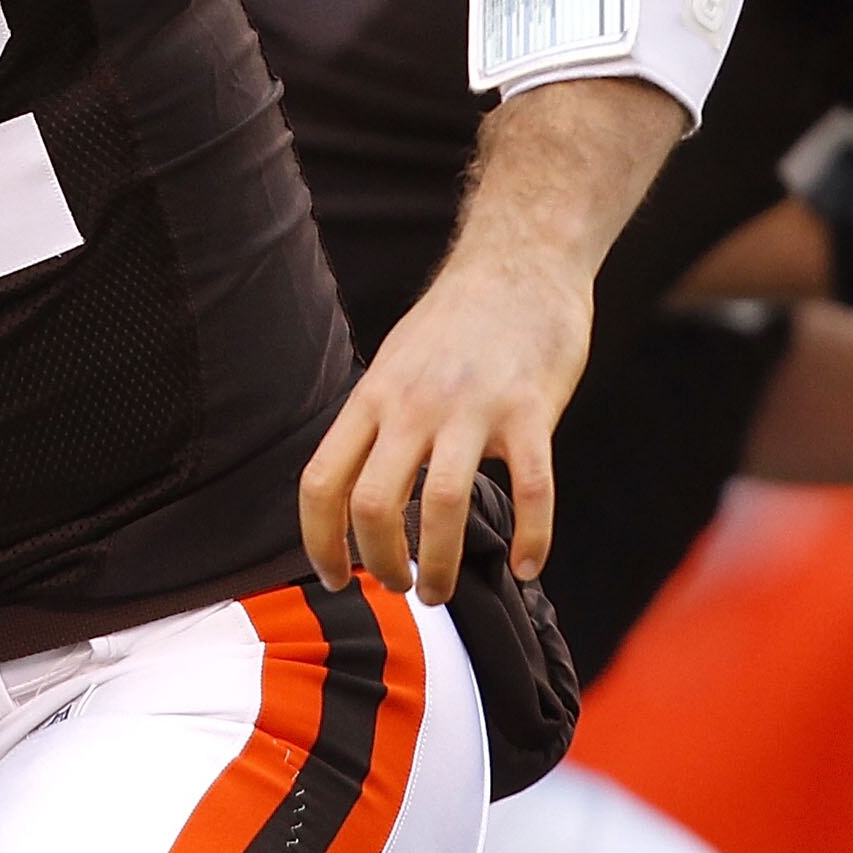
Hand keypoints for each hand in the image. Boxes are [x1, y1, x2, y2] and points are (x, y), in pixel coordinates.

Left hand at [299, 74, 673, 602]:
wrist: (520, 260)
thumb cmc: (457, 323)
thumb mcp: (395, 365)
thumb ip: (378, 422)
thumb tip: (356, 492)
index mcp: (374, 396)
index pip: (322, 480)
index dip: (319, 540)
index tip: (335, 577)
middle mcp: (414, 403)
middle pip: (374, 502)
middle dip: (378, 562)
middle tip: (396, 588)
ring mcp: (473, 407)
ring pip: (443, 506)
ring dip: (439, 565)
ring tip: (440, 591)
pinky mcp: (532, 410)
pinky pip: (534, 492)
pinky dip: (531, 540)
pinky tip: (526, 567)